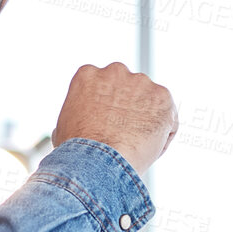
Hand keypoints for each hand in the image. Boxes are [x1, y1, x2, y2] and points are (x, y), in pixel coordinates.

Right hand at [51, 62, 177, 174]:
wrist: (98, 161)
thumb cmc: (76, 151)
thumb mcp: (64, 126)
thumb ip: (78, 114)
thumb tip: (79, 123)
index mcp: (88, 75)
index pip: (103, 86)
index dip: (106, 108)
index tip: (106, 125)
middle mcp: (114, 71)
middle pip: (127, 89)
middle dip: (128, 107)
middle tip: (123, 134)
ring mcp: (140, 82)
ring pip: (149, 102)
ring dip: (147, 119)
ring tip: (135, 144)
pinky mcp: (162, 96)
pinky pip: (168, 117)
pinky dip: (164, 132)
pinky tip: (148, 147)